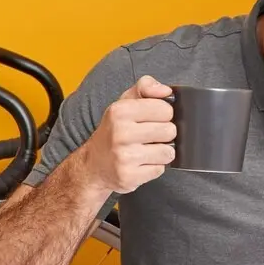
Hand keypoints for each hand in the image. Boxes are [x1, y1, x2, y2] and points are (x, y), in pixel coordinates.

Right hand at [78, 75, 176, 195]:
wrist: (94, 164)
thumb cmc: (115, 130)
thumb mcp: (125, 102)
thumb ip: (146, 87)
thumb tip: (166, 91)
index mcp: (120, 111)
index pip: (165, 109)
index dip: (164, 114)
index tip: (153, 119)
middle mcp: (120, 133)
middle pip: (170, 131)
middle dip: (164, 134)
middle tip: (150, 136)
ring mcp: (124, 157)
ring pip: (168, 152)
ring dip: (162, 152)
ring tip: (147, 150)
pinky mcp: (129, 176)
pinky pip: (160, 170)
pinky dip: (154, 167)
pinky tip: (141, 163)